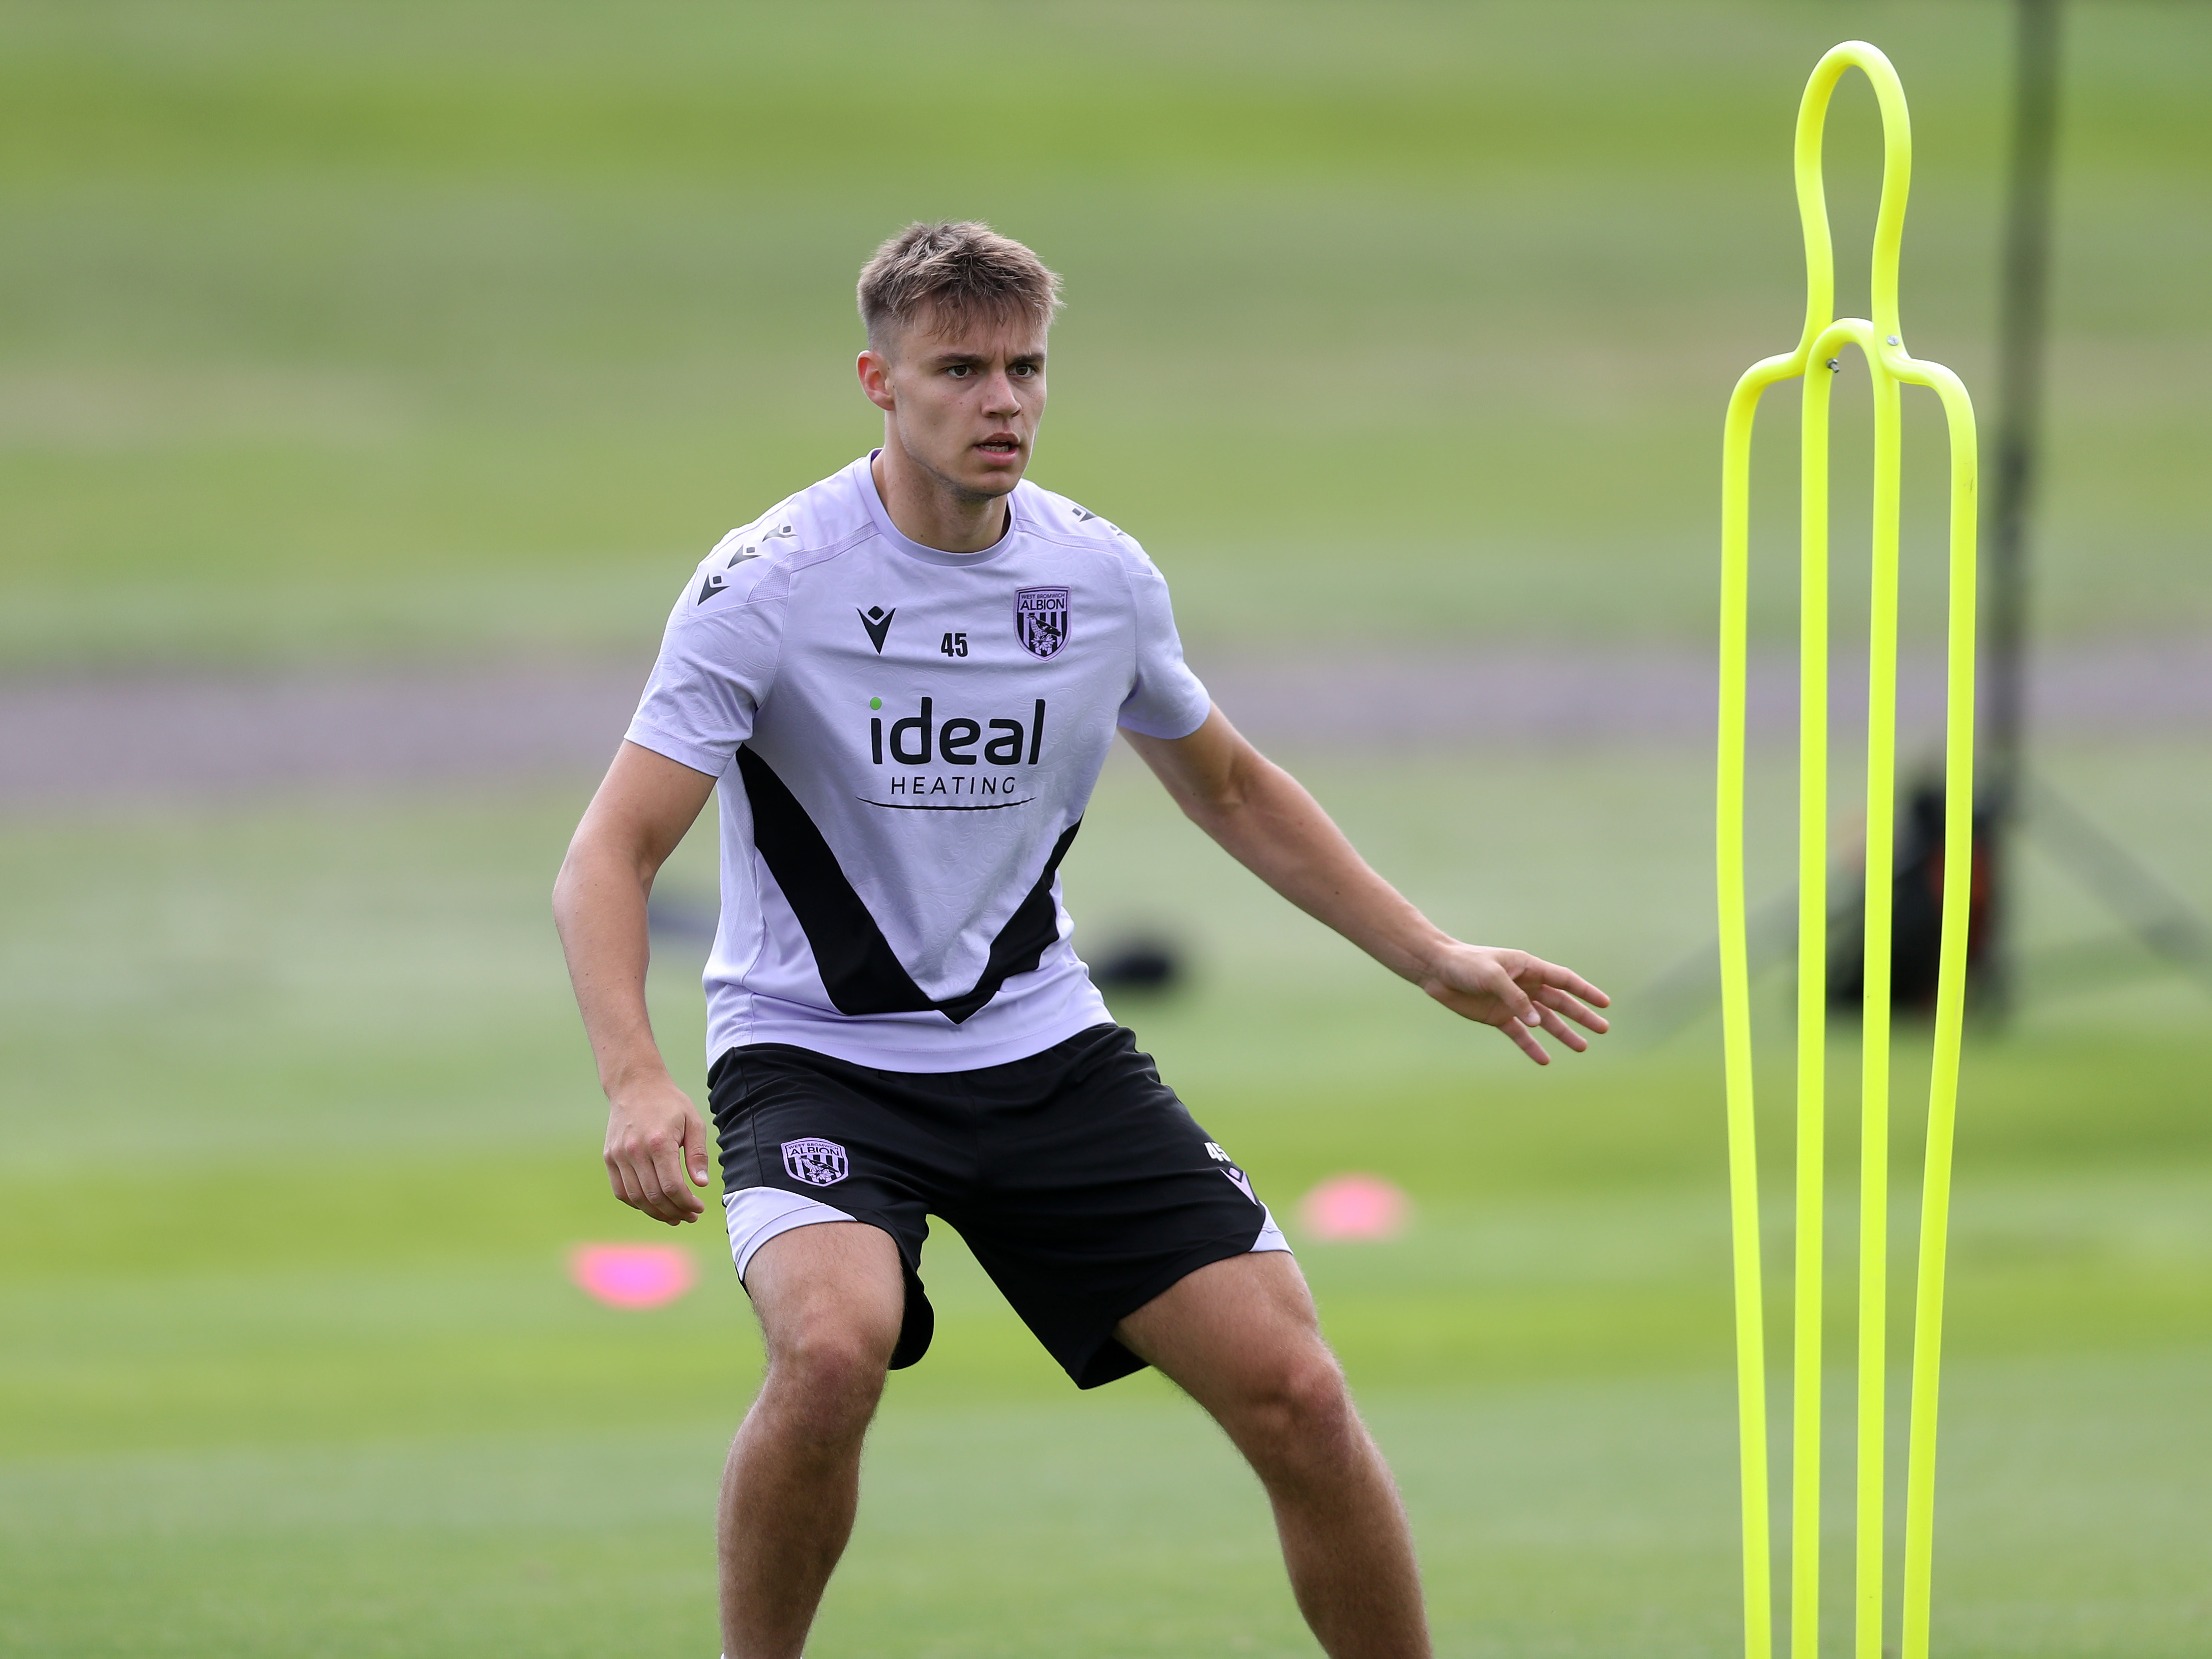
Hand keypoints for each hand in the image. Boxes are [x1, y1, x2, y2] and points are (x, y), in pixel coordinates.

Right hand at [603, 1074, 713, 1224]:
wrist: (635, 1085)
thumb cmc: (669, 1103)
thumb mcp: (693, 1122)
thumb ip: (697, 1154)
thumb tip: (701, 1184)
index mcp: (659, 1142)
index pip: (672, 1186)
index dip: (686, 1203)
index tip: (699, 1208)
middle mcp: (635, 1150)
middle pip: (654, 1196)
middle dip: (675, 1212)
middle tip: (690, 1216)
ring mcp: (618, 1155)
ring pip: (636, 1198)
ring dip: (656, 1213)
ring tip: (674, 1216)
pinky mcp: (609, 1157)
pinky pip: (620, 1191)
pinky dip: (637, 1204)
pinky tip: (653, 1206)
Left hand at [1416, 942, 1610, 1064]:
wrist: (1437, 970)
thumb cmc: (1465, 965)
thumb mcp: (1492, 977)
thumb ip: (1516, 999)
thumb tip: (1538, 1022)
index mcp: (1528, 968)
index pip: (1564, 980)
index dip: (1585, 991)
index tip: (1605, 1004)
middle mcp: (1525, 985)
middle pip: (1560, 1002)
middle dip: (1581, 1016)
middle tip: (1603, 1029)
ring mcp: (1512, 1002)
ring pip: (1544, 1020)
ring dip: (1562, 1033)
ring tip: (1581, 1047)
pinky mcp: (1498, 1017)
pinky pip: (1520, 1034)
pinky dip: (1532, 1047)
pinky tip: (1544, 1059)